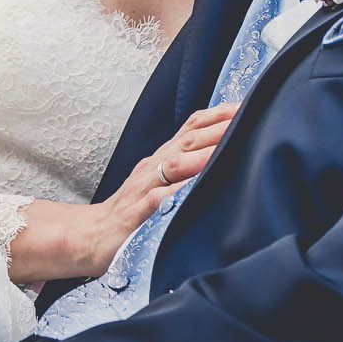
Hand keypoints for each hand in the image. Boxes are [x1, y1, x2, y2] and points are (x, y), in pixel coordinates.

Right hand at [79, 102, 237, 275]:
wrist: (92, 235)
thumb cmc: (134, 210)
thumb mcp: (160, 181)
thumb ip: (187, 168)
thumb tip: (226, 157)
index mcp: (162, 157)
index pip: (192, 126)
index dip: (219, 114)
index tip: (249, 106)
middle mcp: (155, 166)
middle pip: (189, 139)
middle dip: (219, 128)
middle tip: (249, 119)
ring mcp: (144, 188)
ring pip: (175, 164)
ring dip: (202, 155)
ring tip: (228, 148)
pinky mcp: (136, 214)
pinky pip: (157, 200)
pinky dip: (176, 193)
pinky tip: (194, 192)